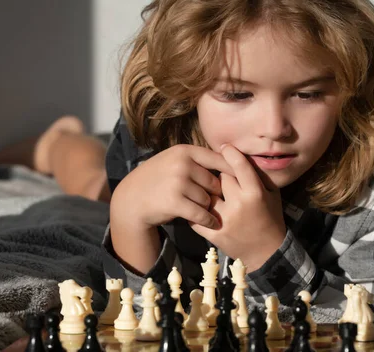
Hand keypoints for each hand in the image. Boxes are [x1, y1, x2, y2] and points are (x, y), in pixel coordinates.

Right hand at [110, 144, 234, 230]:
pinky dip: (208, 220)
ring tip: (195, 208)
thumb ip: (196, 159)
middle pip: (214, 182)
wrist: (132, 199)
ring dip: (206, 207)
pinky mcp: (174, 202)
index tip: (242, 180)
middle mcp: (181, 164)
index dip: (232, 171)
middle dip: (213, 194)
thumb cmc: (157, 179)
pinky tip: (211, 223)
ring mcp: (177, 182)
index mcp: (184, 151)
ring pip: (208, 199)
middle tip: (207, 201)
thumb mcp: (173, 160)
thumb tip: (229, 157)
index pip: (218, 159)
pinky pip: (202, 213)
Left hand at [191, 144, 286, 271]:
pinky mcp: (214, 233)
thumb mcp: (272, 194)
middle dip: (220, 176)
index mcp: (254, 193)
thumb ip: (259, 175)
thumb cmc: (270, 218)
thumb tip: (242, 155)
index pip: (238, 165)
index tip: (225, 147)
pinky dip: (196, 209)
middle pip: (219, 177)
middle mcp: (238, 205)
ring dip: (208, 192)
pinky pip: (197, 213)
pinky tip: (200, 206)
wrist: (265, 252)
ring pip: (206, 194)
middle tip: (223, 179)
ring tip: (211, 193)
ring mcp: (224, 220)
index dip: (230, 153)